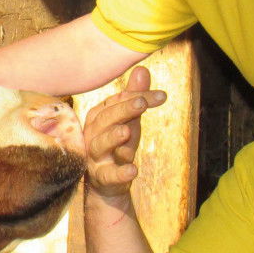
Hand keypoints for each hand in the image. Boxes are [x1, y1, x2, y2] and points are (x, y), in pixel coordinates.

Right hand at [83, 66, 165, 198]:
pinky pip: (109, 175)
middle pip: (105, 120)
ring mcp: (95, 157)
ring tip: (126, 132)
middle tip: (141, 103)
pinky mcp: (102, 178)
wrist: (108, 183)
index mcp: (97, 117)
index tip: (161, 96)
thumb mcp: (129, 120)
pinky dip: (120, 173)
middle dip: (123, 110)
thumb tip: (142, 69)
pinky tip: (133, 170)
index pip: (116, 102)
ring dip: (112, 138)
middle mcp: (92, 134)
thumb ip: (135, 97)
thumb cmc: (118, 145)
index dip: (136, 97)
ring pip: (100, 145)